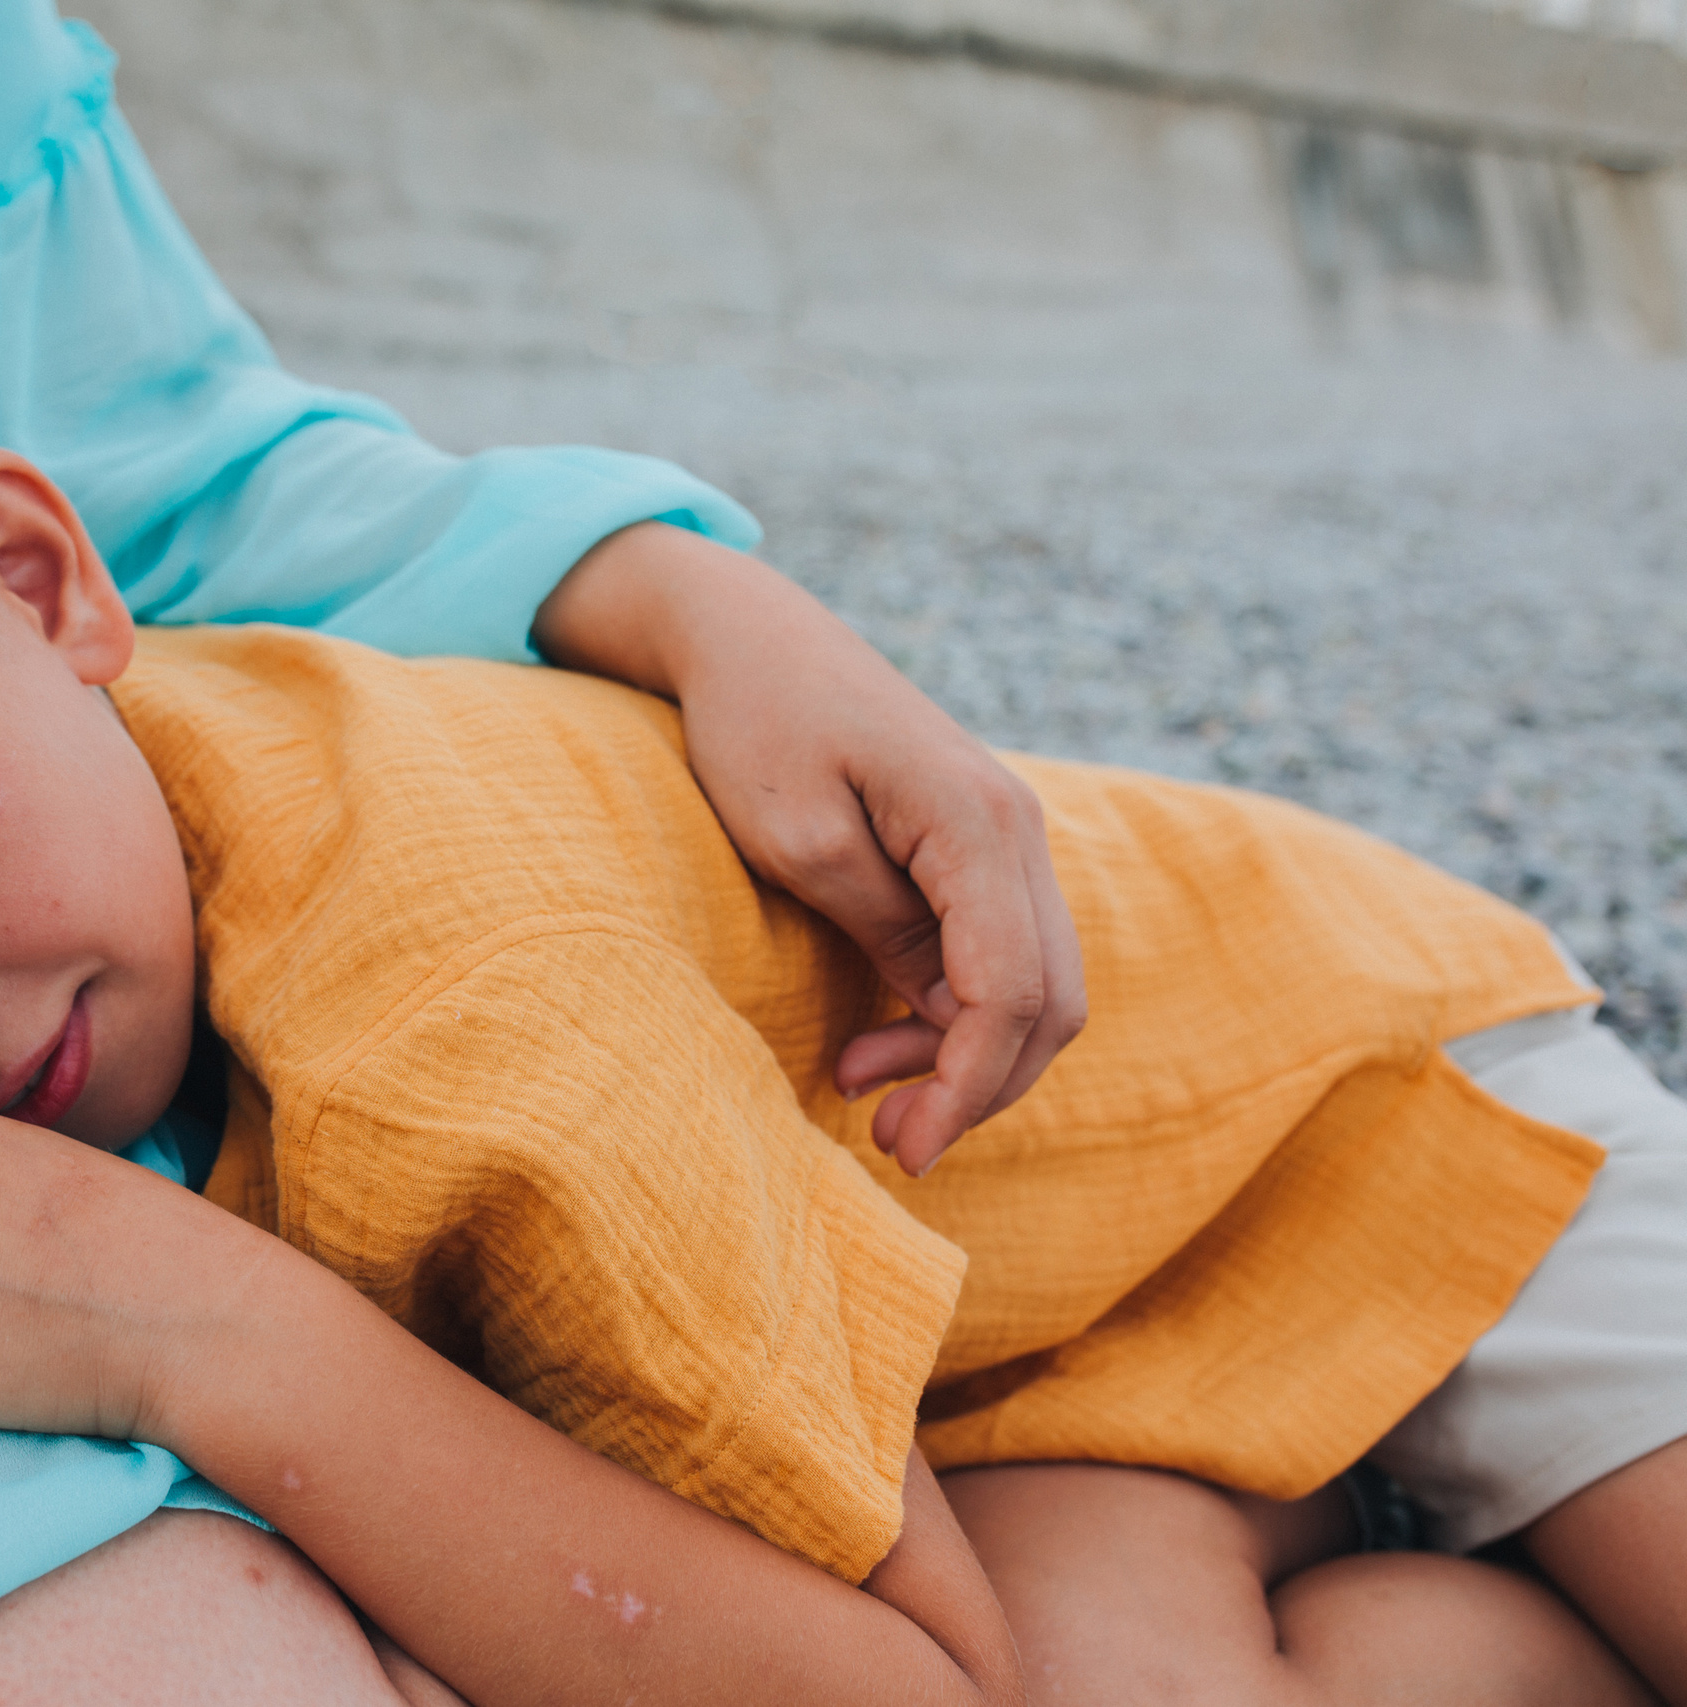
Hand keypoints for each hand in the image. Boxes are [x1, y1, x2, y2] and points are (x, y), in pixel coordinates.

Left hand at [535, 524, 1085, 1175]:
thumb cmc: (754, 726)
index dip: (968, 1086)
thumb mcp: (799, 840)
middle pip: (1049, 1000)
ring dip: (967, 1054)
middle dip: (979, 1086)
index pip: (1010, 991)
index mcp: (977, 822)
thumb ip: (885, 930)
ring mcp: (1006, 831)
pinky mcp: (978, 843)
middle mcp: (1016, 825)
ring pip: (1037, 982)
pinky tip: (881, 1036)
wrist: (749, 634)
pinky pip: (1003, 950)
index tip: (903, 1148)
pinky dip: (958, 1010)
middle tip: (889, 1140)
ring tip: (861, 1081)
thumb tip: (949, 1017)